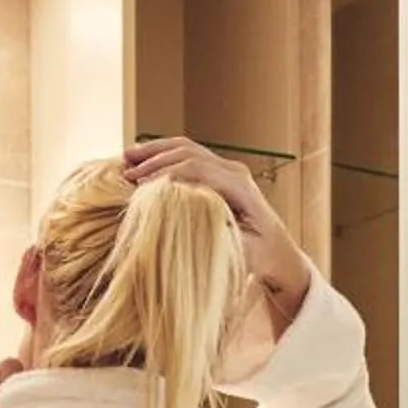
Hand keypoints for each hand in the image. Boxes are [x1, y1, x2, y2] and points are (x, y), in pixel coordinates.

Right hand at [123, 137, 309, 301]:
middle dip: (155, 161)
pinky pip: (189, 155)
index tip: (140, 188)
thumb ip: (222, 234)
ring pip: (186, 148)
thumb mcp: (246, 252)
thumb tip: (189, 220)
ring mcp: (228, 169)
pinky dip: (163, 154)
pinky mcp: (220, 173)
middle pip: (189, 153)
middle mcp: (235, 172)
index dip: (166, 175)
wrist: (280, 254)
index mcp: (241, 187)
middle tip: (126, 175)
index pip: (197, 169)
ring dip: (155, 151)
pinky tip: (141, 158)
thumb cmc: (264, 258)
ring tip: (126, 157)